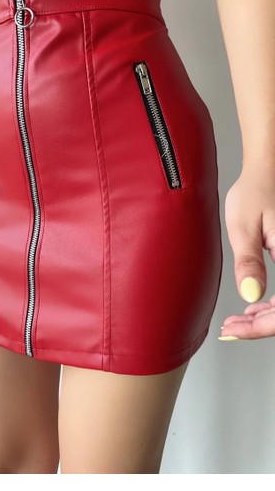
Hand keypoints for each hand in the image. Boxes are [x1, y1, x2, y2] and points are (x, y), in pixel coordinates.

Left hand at [220, 167, 274, 339]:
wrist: (267, 172)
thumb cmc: (256, 191)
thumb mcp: (244, 227)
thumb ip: (249, 261)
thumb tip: (251, 293)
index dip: (261, 327)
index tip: (236, 330)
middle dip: (261, 326)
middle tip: (232, 327)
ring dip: (266, 318)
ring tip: (237, 321)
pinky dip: (272, 306)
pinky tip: (253, 306)